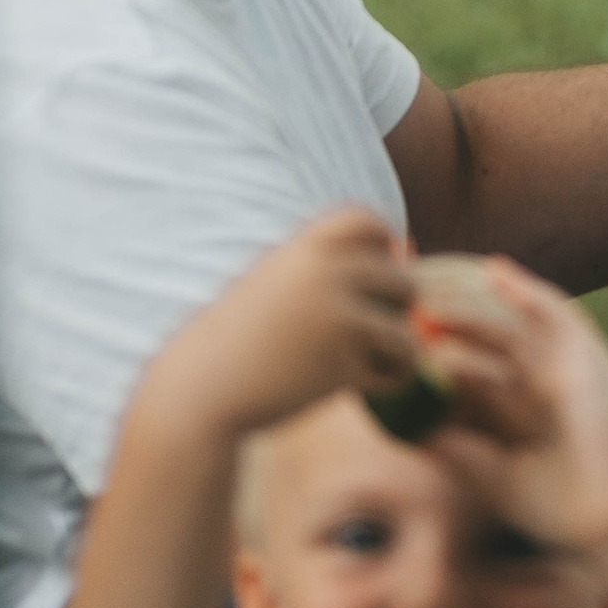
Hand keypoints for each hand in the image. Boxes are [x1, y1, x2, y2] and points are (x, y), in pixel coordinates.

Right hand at [149, 208, 418, 442]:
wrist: (202, 386)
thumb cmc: (239, 335)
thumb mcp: (276, 280)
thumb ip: (326, 263)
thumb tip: (404, 246)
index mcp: (306, 247)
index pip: (368, 221)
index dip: (383, 243)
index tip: (375, 271)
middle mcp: (328, 275)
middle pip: (403, 281)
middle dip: (396, 308)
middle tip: (374, 330)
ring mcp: (338, 321)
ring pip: (405, 332)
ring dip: (399, 351)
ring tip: (379, 361)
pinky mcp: (341, 368)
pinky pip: (393, 372)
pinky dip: (388, 380)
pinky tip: (369, 383)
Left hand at [423, 262, 607, 563]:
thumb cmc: (556, 507)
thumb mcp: (490, 472)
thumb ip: (455, 448)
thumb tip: (406, 428)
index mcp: (521, 402)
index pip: (472, 358)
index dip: (435, 338)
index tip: (392, 326)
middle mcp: (542, 376)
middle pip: (488, 328)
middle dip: (446, 308)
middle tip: (401, 293)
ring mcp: (566, 364)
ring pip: (513, 317)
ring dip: (472, 298)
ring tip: (428, 288)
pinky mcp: (588, 359)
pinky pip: (556, 314)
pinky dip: (527, 291)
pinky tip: (494, 271)